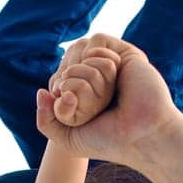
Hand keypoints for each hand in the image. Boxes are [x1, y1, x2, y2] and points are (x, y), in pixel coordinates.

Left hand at [35, 34, 182, 165]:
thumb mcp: (68, 139)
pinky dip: (98, 58)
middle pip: (66, 64)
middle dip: (72, 84)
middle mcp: (98, 81)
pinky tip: (114, 75)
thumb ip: (46, 121)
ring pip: (79, 51)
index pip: (58, 79)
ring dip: (86, 74)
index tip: (72, 106)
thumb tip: (41, 91)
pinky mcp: (125, 52)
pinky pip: (96, 41)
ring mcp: (111, 67)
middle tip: (95, 105)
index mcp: (86, 98)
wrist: (140, 136)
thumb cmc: (108, 141)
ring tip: (106, 93)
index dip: (59, 89)